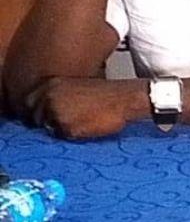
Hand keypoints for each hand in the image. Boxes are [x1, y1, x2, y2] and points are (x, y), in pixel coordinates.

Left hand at [26, 77, 147, 139]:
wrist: (126, 98)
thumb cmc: (107, 95)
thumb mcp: (77, 88)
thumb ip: (57, 96)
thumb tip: (43, 114)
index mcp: (51, 84)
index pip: (29, 103)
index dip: (39, 112)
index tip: (50, 116)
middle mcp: (48, 97)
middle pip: (35, 118)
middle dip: (47, 122)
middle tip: (70, 120)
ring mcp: (55, 112)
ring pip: (48, 129)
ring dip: (60, 129)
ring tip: (82, 120)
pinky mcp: (65, 127)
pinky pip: (62, 137)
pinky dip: (73, 135)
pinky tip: (87, 125)